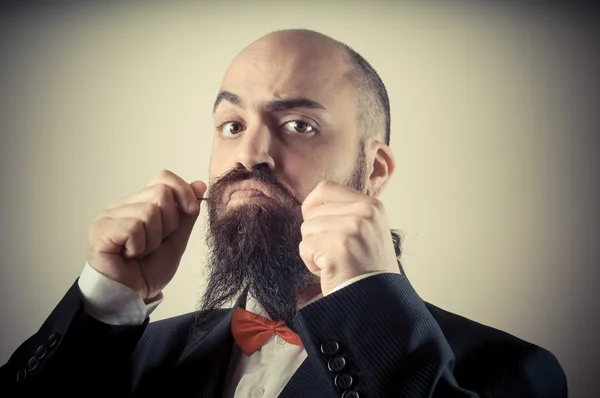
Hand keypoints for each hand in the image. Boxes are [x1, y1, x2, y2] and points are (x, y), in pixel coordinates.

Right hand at [86, 170, 205, 299]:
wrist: (132, 298)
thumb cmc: (148, 271)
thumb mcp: (176, 239)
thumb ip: (186, 214)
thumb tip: (199, 185)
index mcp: (140, 203)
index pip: (164, 177)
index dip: (182, 191)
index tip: (191, 210)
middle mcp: (122, 205)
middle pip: (161, 192)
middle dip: (169, 224)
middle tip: (155, 244)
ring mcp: (108, 216)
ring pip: (149, 212)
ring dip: (153, 240)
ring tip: (141, 253)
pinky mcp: (100, 231)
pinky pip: (134, 228)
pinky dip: (139, 247)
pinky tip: (129, 256)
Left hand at [299, 180, 399, 295]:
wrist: (378, 301)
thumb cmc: (367, 269)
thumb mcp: (367, 230)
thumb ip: (345, 212)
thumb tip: (311, 204)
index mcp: (372, 205)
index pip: (325, 188)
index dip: (313, 206)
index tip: (317, 224)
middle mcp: (365, 212)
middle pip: (312, 212)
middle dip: (316, 235)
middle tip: (336, 253)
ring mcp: (353, 228)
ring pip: (306, 230)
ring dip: (314, 251)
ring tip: (336, 263)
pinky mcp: (339, 247)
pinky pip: (305, 248)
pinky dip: (312, 265)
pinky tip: (331, 272)